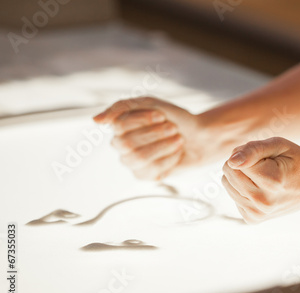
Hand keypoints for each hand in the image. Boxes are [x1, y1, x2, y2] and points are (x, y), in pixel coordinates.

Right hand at [94, 97, 208, 179]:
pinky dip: (170, 158)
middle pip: (127, 144)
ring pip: (139, 158)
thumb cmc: (172, 118)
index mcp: (119, 126)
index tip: (161, 115)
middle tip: (173, 128)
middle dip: (155, 134)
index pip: (119, 125)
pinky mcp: (144, 175)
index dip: (143, 120)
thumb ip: (121, 107)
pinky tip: (176, 152)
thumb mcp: (150, 103)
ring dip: (164, 146)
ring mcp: (131, 162)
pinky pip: (153, 170)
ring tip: (178, 139)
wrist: (197, 136)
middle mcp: (120, 145)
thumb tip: (95, 121)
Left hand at [222, 137, 299, 222]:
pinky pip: (233, 196)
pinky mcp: (252, 219)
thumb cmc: (296, 162)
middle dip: (242, 164)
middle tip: (265, 166)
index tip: (267, 158)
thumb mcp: (279, 145)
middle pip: (228, 173)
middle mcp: (263, 201)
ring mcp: (258, 213)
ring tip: (263, 177)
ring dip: (241, 177)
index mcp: (271, 181)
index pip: (235, 161)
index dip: (248, 154)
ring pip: (227, 184)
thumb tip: (231, 161)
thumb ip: (253, 149)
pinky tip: (261, 189)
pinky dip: (243, 189)